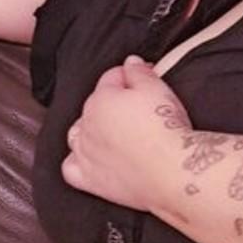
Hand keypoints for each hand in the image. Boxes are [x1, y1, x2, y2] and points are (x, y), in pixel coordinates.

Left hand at [61, 56, 192, 207]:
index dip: (130, 77)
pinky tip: (92, 160)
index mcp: (101, 99)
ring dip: (91, 130)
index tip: (146, 81)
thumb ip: (139, 72)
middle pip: (95, 106)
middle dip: (113, 103)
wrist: (172, 171)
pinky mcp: (90, 180)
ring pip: (77, 135)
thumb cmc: (166, 129)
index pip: (111, 79)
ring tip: (114, 134)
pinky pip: (70, 168)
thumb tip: (130, 63)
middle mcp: (87, 124)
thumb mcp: (158, 89)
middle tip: (140, 109)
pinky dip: (77, 162)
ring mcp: (85, 153)